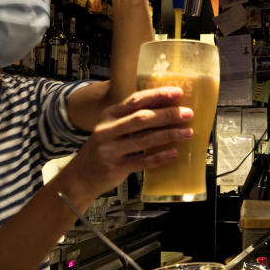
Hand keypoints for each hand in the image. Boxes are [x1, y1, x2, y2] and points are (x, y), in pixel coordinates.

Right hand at [59, 87, 192, 201]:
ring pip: (144, 139)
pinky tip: (174, 153)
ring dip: (169, 135)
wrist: (81, 176)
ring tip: (187, 132)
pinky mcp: (115, 167)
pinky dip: (159, 157)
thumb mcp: (112, 128)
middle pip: (142, 118)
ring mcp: (111, 149)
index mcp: (110, 115)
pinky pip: (142, 161)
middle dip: (167, 115)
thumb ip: (132, 118)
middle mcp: (108, 130)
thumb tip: (168, 109)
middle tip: (188, 113)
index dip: (158, 95)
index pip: (136, 100)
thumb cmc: (104, 148)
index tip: (178, 93)